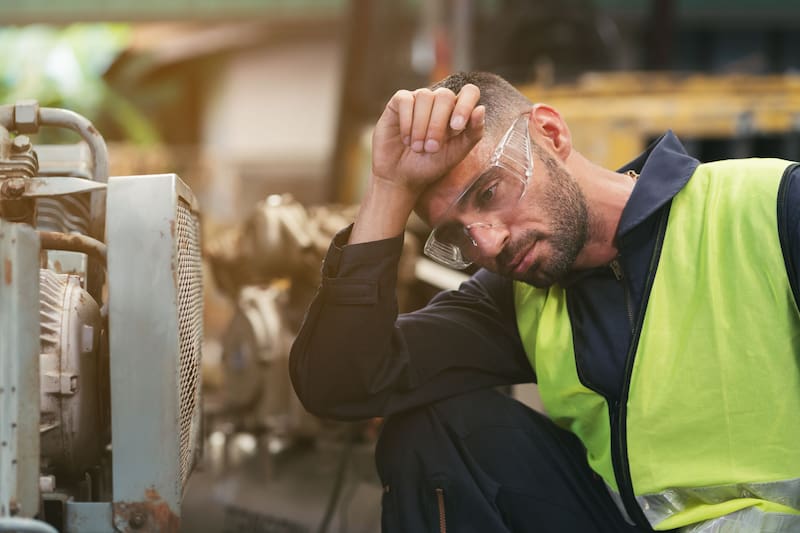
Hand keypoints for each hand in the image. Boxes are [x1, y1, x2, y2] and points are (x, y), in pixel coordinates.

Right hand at [371, 84, 484, 198]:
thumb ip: (473, 133)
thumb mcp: (457, 153)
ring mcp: (418, 99)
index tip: (457, 127)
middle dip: (438, 124)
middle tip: (431, 148)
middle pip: (445, 95)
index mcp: (457, 111)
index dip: (465, 104)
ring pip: (424, 96)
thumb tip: (481, 109)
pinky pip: (405, 100)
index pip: (469, 92)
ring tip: (417, 148)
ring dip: (421, 126)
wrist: (402, 177)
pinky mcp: (398, 102)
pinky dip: (407, 121)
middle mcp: (439, 102)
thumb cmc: (431, 165)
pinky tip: (406, 139)